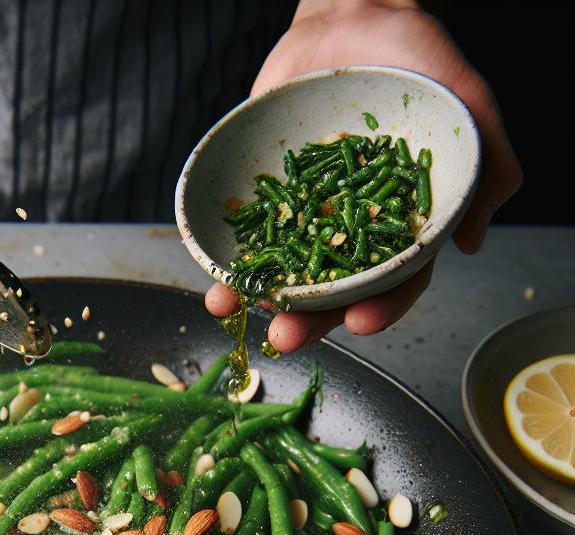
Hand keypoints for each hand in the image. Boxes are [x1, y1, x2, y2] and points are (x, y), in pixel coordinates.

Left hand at [206, 0, 521, 351]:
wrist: (351, 18)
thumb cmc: (412, 58)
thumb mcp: (462, 99)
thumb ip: (484, 163)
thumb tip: (470, 239)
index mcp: (400, 224)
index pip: (396, 280)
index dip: (380, 306)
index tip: (360, 321)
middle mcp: (351, 229)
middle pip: (332, 292)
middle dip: (308, 320)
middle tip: (286, 336)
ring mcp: (305, 215)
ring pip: (284, 273)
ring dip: (259, 301)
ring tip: (235, 310)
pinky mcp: (267, 197)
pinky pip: (247, 236)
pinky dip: (231, 262)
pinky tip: (216, 281)